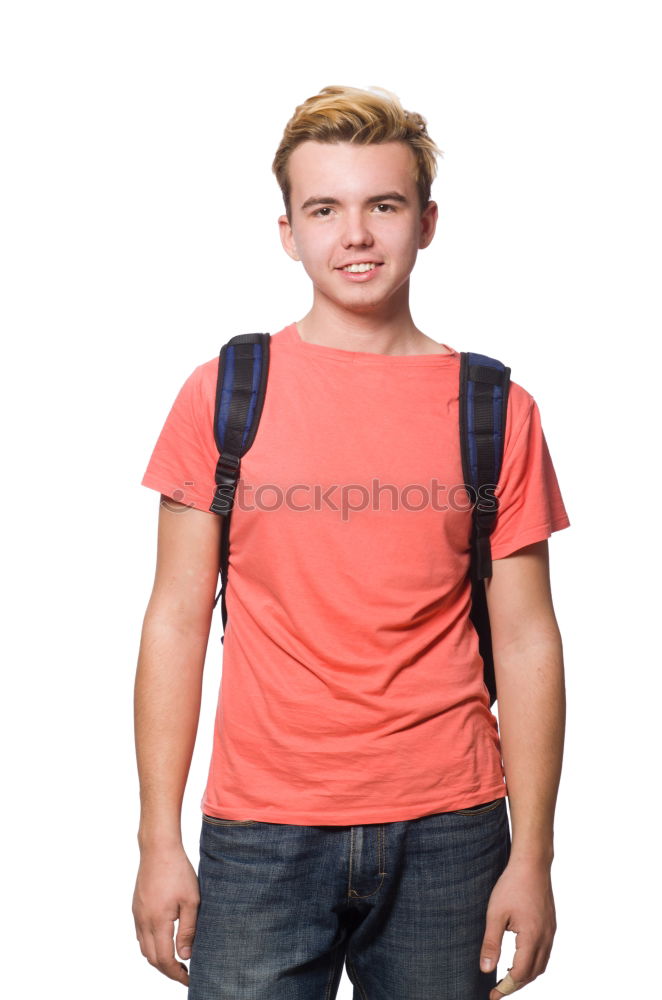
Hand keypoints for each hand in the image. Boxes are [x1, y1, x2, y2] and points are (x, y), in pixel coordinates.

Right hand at [132, 844, 199, 986]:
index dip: (176, 974)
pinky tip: (164, 940)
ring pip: (144, 948)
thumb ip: (188, 930)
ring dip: (158, 958)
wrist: (158, 848)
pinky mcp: (137, 907)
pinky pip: (141, 934)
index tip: (189, 979)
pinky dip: (151, 944)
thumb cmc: (178, 871)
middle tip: (184, 973)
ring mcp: (138, 914)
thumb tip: (185, 956)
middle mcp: (143, 921)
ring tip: (176, 960)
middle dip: (167, 970)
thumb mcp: (191, 901)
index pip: (164, 959)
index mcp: (157, 921)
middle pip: (151, 958)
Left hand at [479, 856, 556, 997]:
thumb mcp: (495, 914)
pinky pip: (545, 953)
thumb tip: (485, 969)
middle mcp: (545, 938)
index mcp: (532, 938)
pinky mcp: (550, 925)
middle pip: (533, 973)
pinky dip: (533, 963)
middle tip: (498, 990)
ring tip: (507, 978)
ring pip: (541, 965)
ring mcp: (550, 932)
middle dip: (516, 985)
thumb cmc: (511, 885)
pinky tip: (520, 958)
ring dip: (526, 975)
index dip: (506, 988)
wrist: (532, 863)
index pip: (520, 974)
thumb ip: (491, 943)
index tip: (492, 996)